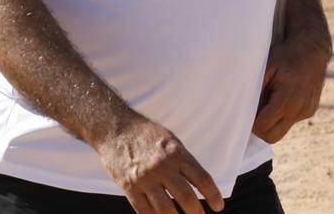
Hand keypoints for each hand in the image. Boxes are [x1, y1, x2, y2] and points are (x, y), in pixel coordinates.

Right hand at [93, 116, 223, 213]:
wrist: (114, 129)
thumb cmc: (146, 134)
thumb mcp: (170, 140)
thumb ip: (184, 161)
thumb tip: (200, 184)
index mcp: (176, 153)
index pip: (201, 178)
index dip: (213, 195)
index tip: (218, 206)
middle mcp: (162, 166)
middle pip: (186, 197)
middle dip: (197, 213)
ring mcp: (145, 178)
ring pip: (166, 209)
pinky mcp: (129, 187)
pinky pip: (145, 211)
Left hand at [253, 34, 330, 143]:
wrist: (313, 50)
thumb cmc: (286, 56)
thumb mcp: (267, 67)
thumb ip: (255, 88)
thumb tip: (241, 106)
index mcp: (285, 101)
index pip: (262, 127)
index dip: (250, 123)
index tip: (244, 113)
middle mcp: (298, 110)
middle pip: (273, 137)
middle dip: (260, 130)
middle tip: (252, 114)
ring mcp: (306, 112)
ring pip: (283, 130)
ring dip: (272, 122)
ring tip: (267, 102)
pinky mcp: (311, 110)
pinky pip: (292, 120)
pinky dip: (283, 115)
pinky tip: (282, 97)